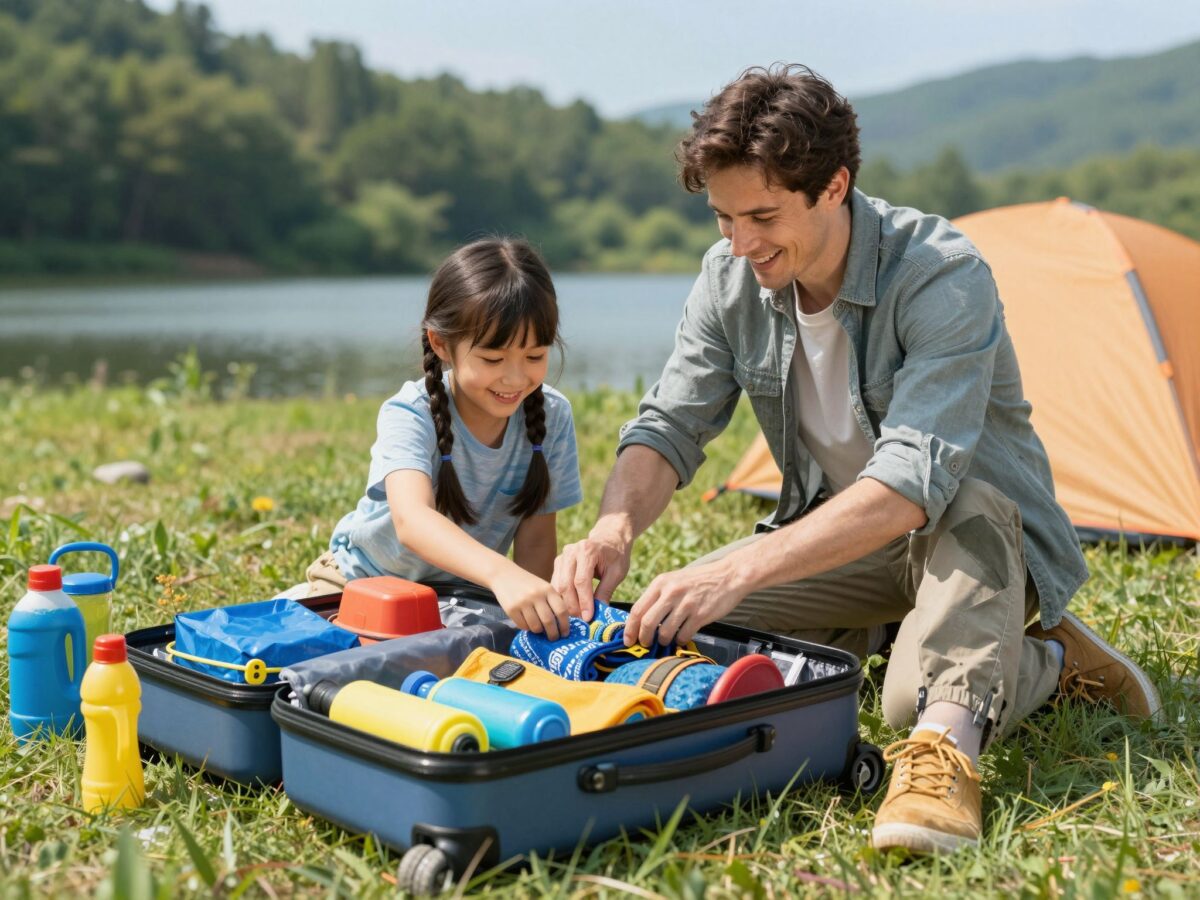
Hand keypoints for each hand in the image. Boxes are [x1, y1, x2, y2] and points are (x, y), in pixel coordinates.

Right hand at [491, 566, 570, 639]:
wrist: (504, 574)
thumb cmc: (527, 583)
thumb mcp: (543, 587)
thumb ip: (552, 601)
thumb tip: (562, 624)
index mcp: (548, 589)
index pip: (561, 611)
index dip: (565, 625)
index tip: (565, 634)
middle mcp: (536, 595)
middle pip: (549, 621)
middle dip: (553, 634)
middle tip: (553, 638)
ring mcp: (523, 602)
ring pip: (536, 626)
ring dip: (539, 631)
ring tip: (539, 629)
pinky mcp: (511, 609)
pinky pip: (523, 626)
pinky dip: (527, 628)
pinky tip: (527, 623)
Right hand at [552, 530, 630, 622]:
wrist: (609, 538)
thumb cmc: (616, 555)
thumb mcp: (617, 572)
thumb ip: (606, 591)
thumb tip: (598, 613)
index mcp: (587, 550)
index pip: (581, 581)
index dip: (584, 601)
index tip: (588, 617)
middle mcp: (571, 551)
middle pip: (566, 584)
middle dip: (573, 605)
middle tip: (581, 621)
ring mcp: (562, 556)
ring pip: (558, 585)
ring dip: (565, 603)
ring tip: (576, 617)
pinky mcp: (558, 562)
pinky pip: (556, 583)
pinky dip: (561, 598)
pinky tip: (570, 608)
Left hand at [624, 561, 742, 647]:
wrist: (728, 575)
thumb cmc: (699, 580)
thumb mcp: (674, 580)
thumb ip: (658, 596)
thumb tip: (641, 620)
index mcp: (661, 583)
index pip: (637, 609)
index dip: (630, 628)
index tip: (628, 640)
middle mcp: (671, 592)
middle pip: (647, 623)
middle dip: (643, 639)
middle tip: (645, 644)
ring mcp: (686, 604)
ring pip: (664, 632)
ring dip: (663, 640)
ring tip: (667, 639)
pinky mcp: (700, 615)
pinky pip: (683, 635)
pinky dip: (680, 640)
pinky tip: (682, 637)